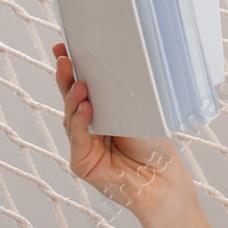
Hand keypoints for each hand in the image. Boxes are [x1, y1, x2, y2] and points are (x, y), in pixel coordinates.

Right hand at [51, 42, 193, 223]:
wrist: (163, 181)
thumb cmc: (154, 148)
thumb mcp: (139, 114)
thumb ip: (120, 98)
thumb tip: (111, 70)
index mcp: (102, 113)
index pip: (84, 87)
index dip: (74, 68)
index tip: (65, 46)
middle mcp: (89, 128)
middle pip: (72, 98)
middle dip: (66, 77)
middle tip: (64, 58)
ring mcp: (83, 145)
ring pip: (71, 116)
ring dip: (73, 98)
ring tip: (80, 83)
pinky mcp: (82, 163)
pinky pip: (77, 137)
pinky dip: (79, 121)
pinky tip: (85, 107)